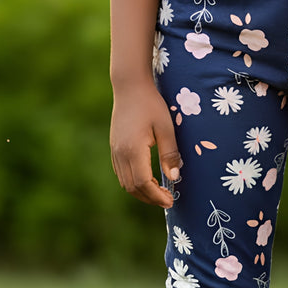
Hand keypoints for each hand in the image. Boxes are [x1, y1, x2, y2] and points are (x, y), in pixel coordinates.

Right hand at [110, 81, 182, 207]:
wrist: (130, 86)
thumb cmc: (151, 104)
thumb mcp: (166, 128)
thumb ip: (170, 153)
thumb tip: (174, 178)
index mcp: (133, 150)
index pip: (143, 184)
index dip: (156, 196)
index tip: (171, 201)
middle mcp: (120, 154)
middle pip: (132, 187)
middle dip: (150, 198)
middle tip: (168, 200)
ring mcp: (115, 151)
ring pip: (125, 182)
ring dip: (141, 192)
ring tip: (159, 193)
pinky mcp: (114, 147)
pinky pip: (121, 172)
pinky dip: (133, 182)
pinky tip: (147, 180)